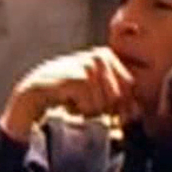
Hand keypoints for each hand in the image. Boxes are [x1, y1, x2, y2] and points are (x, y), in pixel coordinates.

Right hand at [0, 48, 136, 140]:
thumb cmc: (65, 95)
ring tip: (75, 106)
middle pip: (120, 95)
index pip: (130, 87)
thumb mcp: (93, 93)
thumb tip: (138, 112)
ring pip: (107, 102)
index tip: (106, 115)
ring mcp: (90, 64)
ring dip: (91, 112)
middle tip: (85, 110)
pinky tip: (68, 104)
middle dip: (105, 110)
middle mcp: (101, 55)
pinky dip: (80, 111)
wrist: (33, 95)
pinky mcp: (80, 76)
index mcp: (108, 56)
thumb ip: (116, 98)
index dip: (122, 106)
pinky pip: (92, 105)